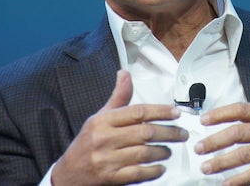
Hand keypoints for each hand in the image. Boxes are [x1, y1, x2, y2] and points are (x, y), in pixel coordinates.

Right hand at [52, 70, 188, 184]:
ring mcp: (107, 159)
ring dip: (162, 152)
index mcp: (103, 120)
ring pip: (143, 152)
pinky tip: (160, 167)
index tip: (175, 113)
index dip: (161, 111)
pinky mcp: (110, 178)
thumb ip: (118, 98)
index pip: (138, 111)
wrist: (68, 174)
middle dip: (169, 132)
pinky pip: (138, 173)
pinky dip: (153, 170)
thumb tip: (124, 74)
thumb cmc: (86, 143)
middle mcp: (104, 138)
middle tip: (181, 134)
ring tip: (169, 150)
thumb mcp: (99, 117)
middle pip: (145, 132)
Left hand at [194, 67, 249, 185]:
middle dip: (215, 141)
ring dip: (222, 162)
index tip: (203, 120)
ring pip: (245, 154)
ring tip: (206, 167)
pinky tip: (226, 184)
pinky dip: (239, 180)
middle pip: (239, 132)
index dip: (220, 114)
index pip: (242, 109)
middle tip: (198, 148)